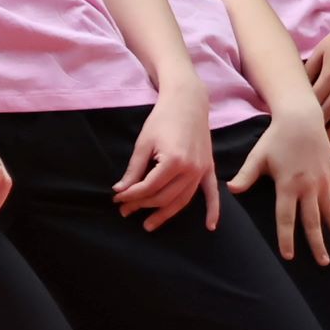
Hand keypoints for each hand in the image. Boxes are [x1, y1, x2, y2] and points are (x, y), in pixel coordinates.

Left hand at [113, 93, 217, 231]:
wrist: (188, 103)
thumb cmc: (162, 120)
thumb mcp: (143, 143)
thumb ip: (134, 169)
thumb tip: (120, 190)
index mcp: (173, 161)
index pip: (148, 188)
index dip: (130, 196)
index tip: (117, 199)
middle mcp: (191, 169)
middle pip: (164, 197)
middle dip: (142, 205)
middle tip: (124, 211)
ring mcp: (202, 170)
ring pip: (182, 200)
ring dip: (165, 214)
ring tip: (148, 225)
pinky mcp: (209, 168)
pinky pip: (212, 194)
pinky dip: (213, 211)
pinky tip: (210, 226)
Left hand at [227, 106, 329, 263]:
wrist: (302, 118)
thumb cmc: (275, 138)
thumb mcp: (258, 157)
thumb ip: (245, 175)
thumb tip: (230, 190)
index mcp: (288, 186)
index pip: (286, 219)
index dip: (287, 239)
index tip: (289, 256)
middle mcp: (309, 186)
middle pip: (313, 221)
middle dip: (318, 244)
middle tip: (323, 263)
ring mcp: (323, 180)